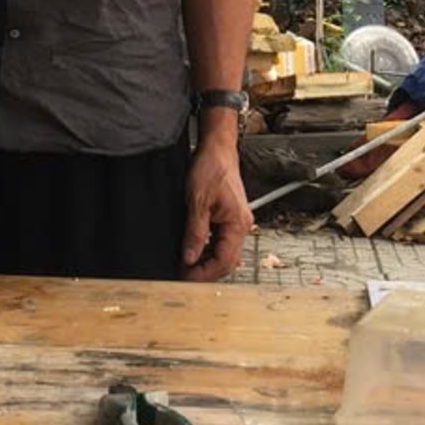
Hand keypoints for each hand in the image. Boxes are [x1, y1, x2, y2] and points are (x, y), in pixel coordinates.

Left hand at [180, 131, 252, 281]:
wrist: (217, 148)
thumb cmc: (211, 167)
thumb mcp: (197, 202)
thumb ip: (194, 233)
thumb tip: (189, 258)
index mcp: (237, 223)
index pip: (224, 261)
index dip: (204, 273)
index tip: (184, 276)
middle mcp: (241, 225)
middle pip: (226, 261)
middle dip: (205, 271)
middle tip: (182, 274)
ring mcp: (236, 222)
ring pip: (223, 253)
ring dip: (205, 260)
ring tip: (185, 263)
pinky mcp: (229, 217)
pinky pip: (221, 241)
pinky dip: (207, 249)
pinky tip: (193, 249)